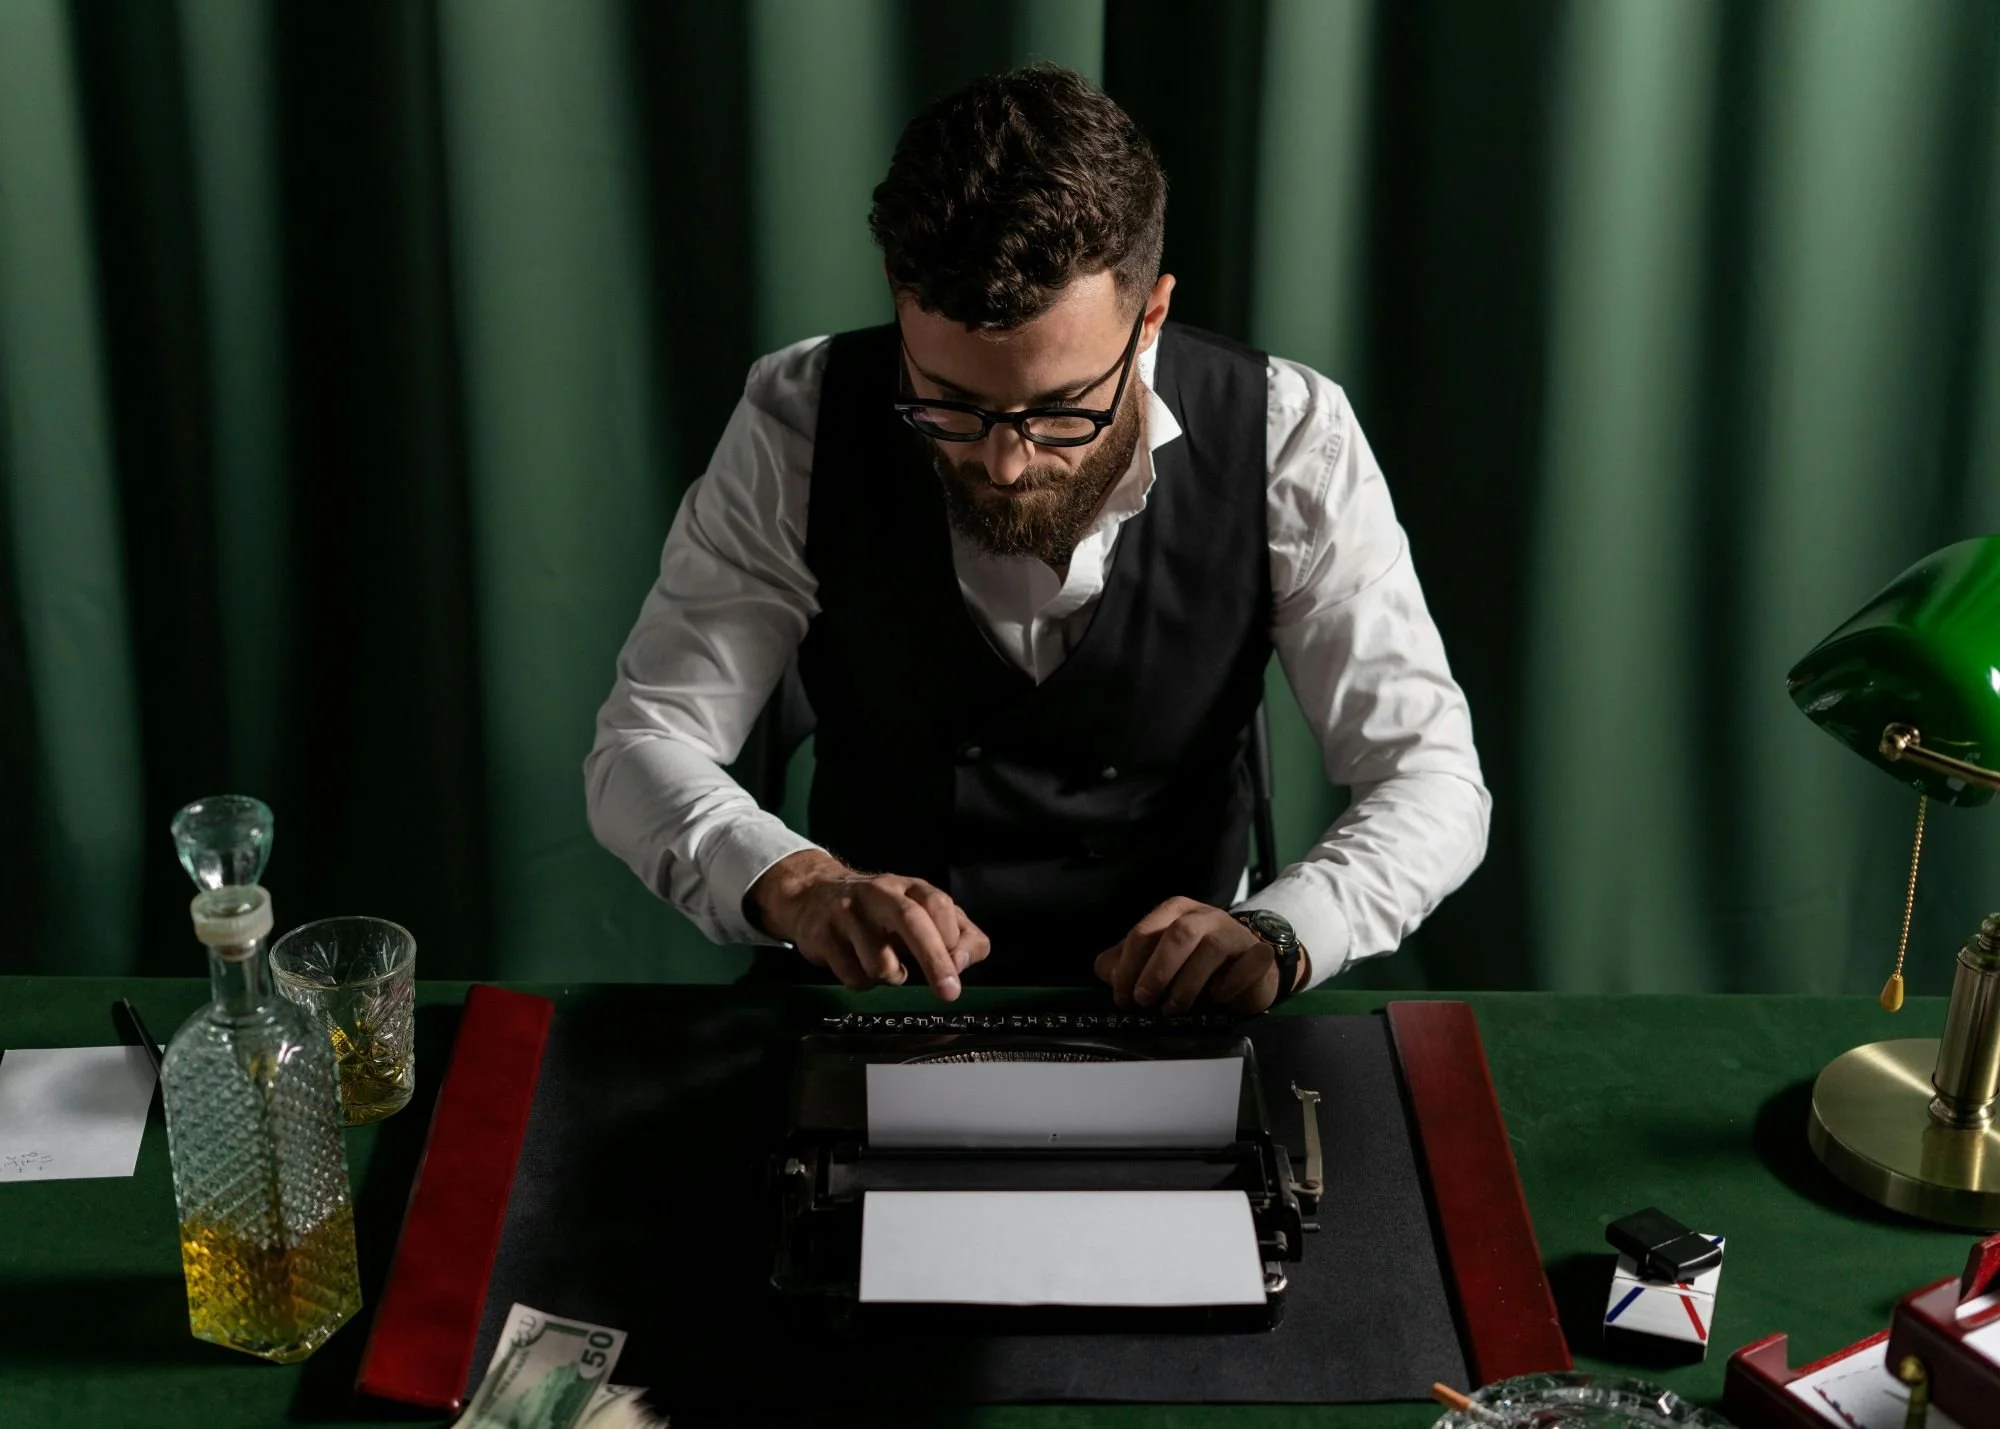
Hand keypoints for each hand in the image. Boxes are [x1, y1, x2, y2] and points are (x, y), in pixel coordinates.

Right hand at [748, 850, 989, 998]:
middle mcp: (879, 893)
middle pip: (911, 921)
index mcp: (909, 888)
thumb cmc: (880, 912)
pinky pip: (854, 977)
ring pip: (880, 963)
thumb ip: (957, 936)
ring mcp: (847, 913)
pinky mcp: (822, 936)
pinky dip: (863, 982)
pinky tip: (858, 963)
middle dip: (934, 960)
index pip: (939, 905)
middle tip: (949, 992)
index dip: (951, 937)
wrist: (814, 895)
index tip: (957, 965)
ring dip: (890, 976)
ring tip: (884, 962)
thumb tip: (960, 964)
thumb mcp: (923, 915)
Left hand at [1093, 897, 1305, 1015]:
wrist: (1248, 969)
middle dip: (1157, 969)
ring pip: (1212, 948)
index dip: (1129, 966)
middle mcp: (1205, 916)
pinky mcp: (1259, 954)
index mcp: (1175, 912)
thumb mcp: (1157, 961)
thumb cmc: (1196, 964)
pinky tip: (1217, 998)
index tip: (1124, 997)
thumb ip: (1127, 964)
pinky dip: (1230, 984)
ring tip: (1174, 1008)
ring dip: (1188, 983)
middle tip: (1144, 1000)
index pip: (1145, 932)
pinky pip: (1249, 963)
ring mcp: (1235, 932)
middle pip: (1179, 933)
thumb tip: (1109, 973)